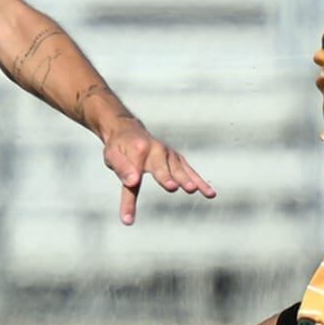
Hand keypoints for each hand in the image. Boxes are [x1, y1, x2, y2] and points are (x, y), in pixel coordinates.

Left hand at [101, 117, 215, 225]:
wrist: (128, 130)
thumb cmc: (118, 148)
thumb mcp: (112, 157)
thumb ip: (122, 170)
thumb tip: (132, 182)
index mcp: (137, 148)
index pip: (134, 168)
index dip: (132, 176)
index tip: (132, 182)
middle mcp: (156, 149)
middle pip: (160, 167)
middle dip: (165, 176)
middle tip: (171, 186)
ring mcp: (169, 154)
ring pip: (178, 169)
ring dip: (185, 179)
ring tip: (192, 189)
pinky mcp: (177, 159)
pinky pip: (190, 172)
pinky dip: (200, 181)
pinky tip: (210, 194)